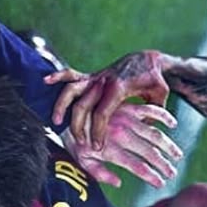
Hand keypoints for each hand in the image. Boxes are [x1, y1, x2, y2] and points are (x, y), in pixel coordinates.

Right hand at [46, 50, 171, 146]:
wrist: (146, 58)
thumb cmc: (154, 79)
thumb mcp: (159, 95)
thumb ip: (154, 113)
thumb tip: (149, 130)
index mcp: (119, 88)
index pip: (103, 113)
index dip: (98, 131)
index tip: (97, 147)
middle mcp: (103, 82)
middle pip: (83, 105)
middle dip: (78, 126)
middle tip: (79, 144)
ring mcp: (95, 78)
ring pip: (71, 89)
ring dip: (61, 105)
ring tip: (54, 122)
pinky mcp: (90, 76)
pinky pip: (70, 74)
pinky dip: (58, 76)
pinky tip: (46, 81)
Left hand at [62, 103, 180, 188]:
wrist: (67, 112)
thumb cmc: (74, 140)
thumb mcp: (82, 162)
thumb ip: (100, 174)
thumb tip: (119, 182)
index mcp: (111, 150)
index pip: (137, 167)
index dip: (151, 177)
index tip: (161, 184)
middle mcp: (121, 135)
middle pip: (149, 153)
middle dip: (163, 164)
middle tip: (172, 173)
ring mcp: (126, 119)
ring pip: (154, 134)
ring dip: (168, 146)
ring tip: (178, 156)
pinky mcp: (127, 107)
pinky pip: (149, 110)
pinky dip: (163, 115)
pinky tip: (173, 124)